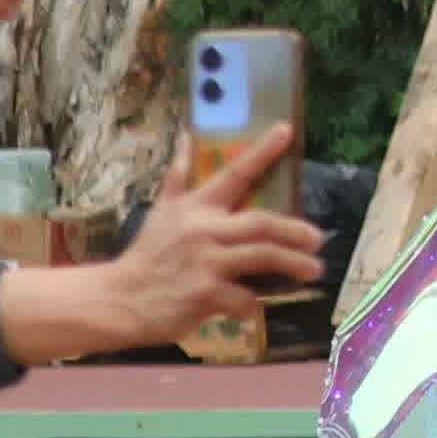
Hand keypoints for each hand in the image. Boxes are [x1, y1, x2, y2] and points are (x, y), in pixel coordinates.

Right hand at [0, 128, 326, 366]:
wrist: (118, 299)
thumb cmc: (146, 255)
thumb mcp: (160, 212)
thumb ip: (177, 179)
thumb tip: (185, 138)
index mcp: (195, 207)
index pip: (233, 173)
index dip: (262, 151)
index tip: (287, 130)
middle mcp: (203, 230)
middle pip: (262, 222)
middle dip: (295, 229)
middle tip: (319, 238)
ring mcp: (206, 262)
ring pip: (262, 257)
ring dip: (292, 264)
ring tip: (313, 270)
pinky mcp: (205, 294)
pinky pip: (244, 298)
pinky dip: (254, 304)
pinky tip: (257, 308)